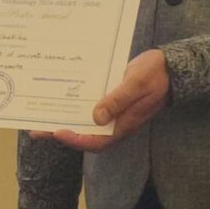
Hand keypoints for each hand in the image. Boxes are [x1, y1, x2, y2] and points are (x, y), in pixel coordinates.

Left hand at [38, 48, 170, 151]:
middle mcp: (117, 122)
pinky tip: (61, 100)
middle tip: (37, 130)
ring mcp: (114, 113)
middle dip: (61, 133)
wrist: (172, 67)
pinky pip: (91, 109)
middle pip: (86, 135)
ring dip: (65, 120)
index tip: (57, 132)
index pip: (97, 141)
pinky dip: (75, 107)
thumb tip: (96, 117)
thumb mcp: (136, 83)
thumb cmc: (156, 74)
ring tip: (41, 118)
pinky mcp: (112, 102)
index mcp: (124, 123)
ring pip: (86, 123)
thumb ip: (118, 100)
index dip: (76, 140)